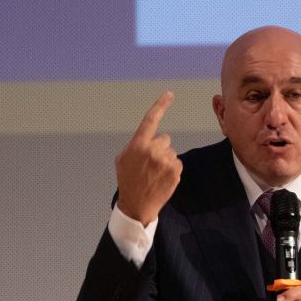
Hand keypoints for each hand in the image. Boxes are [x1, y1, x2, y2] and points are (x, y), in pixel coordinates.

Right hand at [115, 92, 182, 224]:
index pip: (150, 120)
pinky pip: (177, 163)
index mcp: (138, 145)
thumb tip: (147, 139)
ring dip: (165, 160)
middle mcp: (153, 150)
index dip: (160, 106)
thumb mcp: (123, 159)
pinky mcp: (175, 171)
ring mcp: (165, 161)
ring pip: (171, 152)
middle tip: (150, 165)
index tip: (169, 94)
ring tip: (154, 174)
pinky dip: (172, 170)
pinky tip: (162, 179)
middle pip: (165, 139)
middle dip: (159, 148)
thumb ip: (135, 145)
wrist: (136, 205)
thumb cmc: (128, 181)